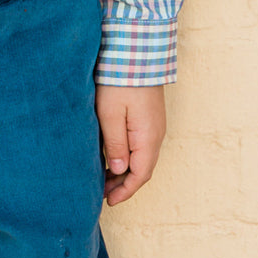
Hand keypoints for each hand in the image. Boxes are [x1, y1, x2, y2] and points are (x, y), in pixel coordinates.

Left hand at [95, 84, 166, 205]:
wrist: (136, 55)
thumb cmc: (120, 82)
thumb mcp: (110, 114)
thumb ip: (115, 144)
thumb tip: (120, 170)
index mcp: (147, 138)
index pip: (140, 175)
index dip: (125, 191)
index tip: (109, 201)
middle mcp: (155, 136)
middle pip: (142, 170)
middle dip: (123, 185)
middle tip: (101, 193)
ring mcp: (153, 127)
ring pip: (141, 159)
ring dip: (124, 172)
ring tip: (102, 179)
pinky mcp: (148, 119)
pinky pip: (140, 146)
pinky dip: (127, 158)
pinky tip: (111, 158)